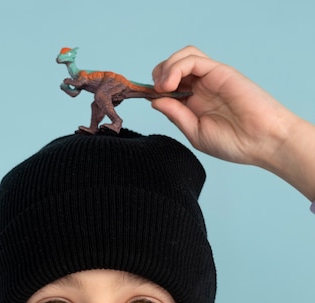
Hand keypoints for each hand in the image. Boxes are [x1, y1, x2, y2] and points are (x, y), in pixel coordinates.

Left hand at [152, 46, 314, 199]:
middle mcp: (201, 89)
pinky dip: (176, 66)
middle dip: (157, 75)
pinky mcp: (219, 71)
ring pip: (182, 57)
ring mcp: (210, 78)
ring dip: (165, 68)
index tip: (143, 98)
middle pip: (172, 68)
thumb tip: (154, 100)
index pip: (168, 88)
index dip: (153, 89)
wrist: (261, 141)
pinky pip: (192, 59)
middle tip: (154, 91)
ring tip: (162, 87)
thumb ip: (176, 115)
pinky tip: (171, 84)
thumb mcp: (195, 133)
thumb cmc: (234, 143)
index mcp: (194, 105)